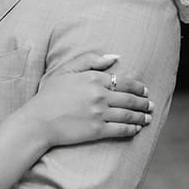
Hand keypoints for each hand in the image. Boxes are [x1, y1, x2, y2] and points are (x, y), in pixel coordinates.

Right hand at [30, 53, 151, 146]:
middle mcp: (100, 96)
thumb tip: (115, 57)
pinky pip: (121, 129)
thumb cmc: (49, 96)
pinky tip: (137, 129)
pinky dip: (133, 129)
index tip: (144, 91)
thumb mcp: (66, 70)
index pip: (124, 82)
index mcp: (93, 79)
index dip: (138, 87)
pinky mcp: (97, 131)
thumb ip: (90, 60)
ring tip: (148, 117)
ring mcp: (99, 114)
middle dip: (144, 103)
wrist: (37, 121)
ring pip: (129, 115)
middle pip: (130, 99)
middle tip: (150, 105)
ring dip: (142, 116)